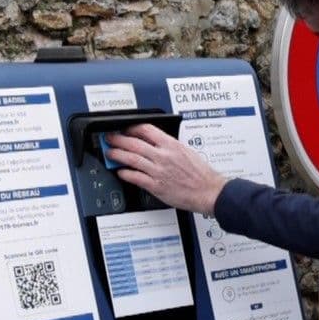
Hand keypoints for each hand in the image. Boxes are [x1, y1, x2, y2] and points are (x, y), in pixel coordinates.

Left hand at [105, 125, 229, 216]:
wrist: (209, 192)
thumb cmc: (201, 174)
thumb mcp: (187, 152)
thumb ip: (170, 147)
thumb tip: (156, 143)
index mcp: (172, 145)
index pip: (146, 130)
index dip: (132, 128)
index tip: (125, 129)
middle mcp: (163, 156)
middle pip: (134, 143)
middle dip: (118, 139)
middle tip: (110, 138)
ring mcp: (158, 171)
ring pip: (131, 159)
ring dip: (117, 155)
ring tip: (111, 153)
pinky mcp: (156, 186)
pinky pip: (135, 177)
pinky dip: (125, 173)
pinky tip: (121, 171)